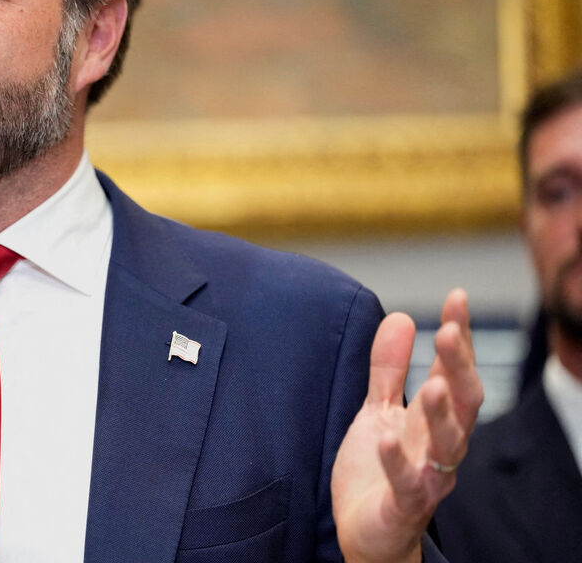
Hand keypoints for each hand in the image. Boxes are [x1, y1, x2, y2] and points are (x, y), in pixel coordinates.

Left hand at [332, 288, 483, 562]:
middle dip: (458, 368)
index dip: (459, 336)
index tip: (457, 298)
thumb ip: (387, 368)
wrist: (366, 529)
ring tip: (431, 385)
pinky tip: (385, 438)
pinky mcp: (405, 503)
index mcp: (435, 418)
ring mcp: (427, 475)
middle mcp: (439, 444)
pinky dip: (397, 461)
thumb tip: (400, 316)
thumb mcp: (379, 410)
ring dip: (441, 415)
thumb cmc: (379, 469)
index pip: (453, 371)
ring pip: (448, 444)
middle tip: (448, 332)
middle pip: (462, 402)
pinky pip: (407, 483)